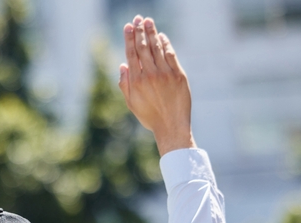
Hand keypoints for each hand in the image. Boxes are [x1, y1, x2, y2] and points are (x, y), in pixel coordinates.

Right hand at [118, 16, 194, 155]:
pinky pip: (171, 55)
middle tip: (138, 18)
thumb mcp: (131, 103)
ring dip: (152, 33)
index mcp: (136, 81)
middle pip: (144, 47)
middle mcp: (149, 75)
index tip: (128, 26)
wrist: (171, 125)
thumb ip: (125, 84)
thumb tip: (122, 65)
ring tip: (148, 21)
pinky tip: (162, 37)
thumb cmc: (150, 116)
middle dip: (140, 31)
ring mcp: (165, 74)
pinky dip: (166, 44)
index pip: (132, 54)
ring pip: (157, 48)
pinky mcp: (178, 75)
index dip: (130, 38)